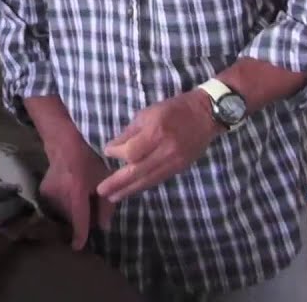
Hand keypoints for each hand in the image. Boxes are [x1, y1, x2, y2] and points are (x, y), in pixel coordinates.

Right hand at [39, 129, 114, 249]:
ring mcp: (49, 194)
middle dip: (81, 220)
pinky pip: (56, 207)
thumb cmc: (88, 161)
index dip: (79, 235)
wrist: (63, 145)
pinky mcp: (43, 192)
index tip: (77, 247)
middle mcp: (60, 195)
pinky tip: (69, 194)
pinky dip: (64, 206)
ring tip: (79, 200)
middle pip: (72, 218)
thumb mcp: (103, 179)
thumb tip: (103, 227)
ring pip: (63, 213)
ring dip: (72, 213)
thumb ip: (106, 204)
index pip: (79, 218)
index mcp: (77, 191)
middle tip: (90, 211)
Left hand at [97, 90, 220, 203]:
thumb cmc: (173, 109)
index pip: (131, 152)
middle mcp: (165, 150)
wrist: (205, 115)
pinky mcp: (180, 168)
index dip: (116, 154)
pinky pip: (157, 180)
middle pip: (137, 171)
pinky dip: (143, 185)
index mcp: (156, 132)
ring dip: (129, 190)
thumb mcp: (147, 113)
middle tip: (101, 191)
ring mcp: (174, 162)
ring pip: (147, 180)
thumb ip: (130, 132)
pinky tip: (132, 190)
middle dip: (117, 183)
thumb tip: (113, 149)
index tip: (107, 151)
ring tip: (113, 196)